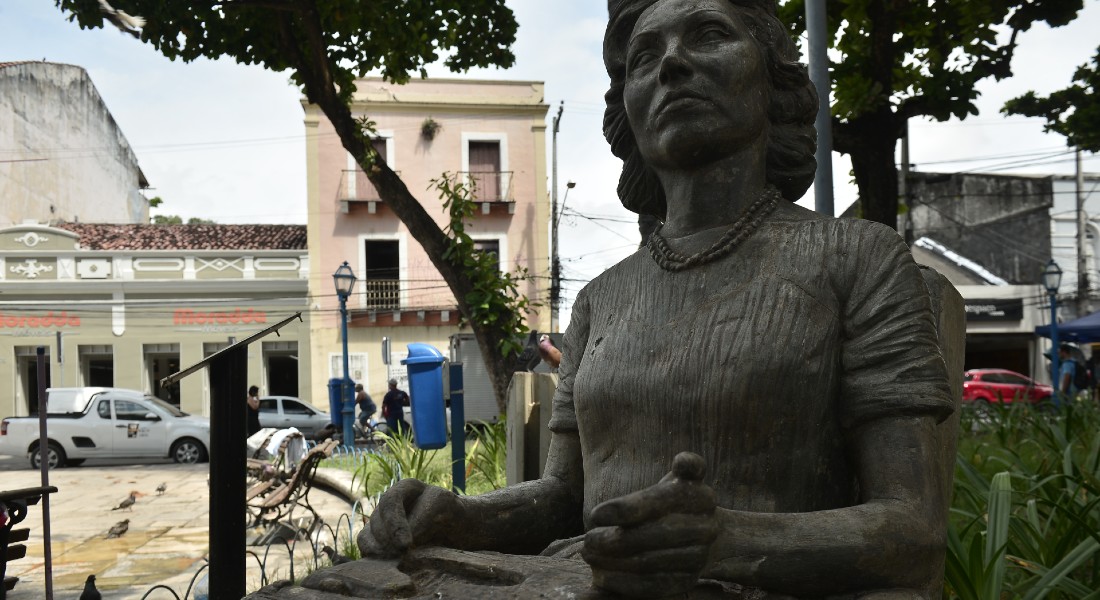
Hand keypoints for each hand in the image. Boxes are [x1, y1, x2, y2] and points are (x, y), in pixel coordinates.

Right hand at [357, 478, 463, 557]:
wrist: (457, 528)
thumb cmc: (453, 514)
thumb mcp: (445, 508)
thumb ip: (423, 520)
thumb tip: (401, 546)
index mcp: (406, 488)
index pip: (390, 502)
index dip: (394, 525)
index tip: (405, 546)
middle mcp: (389, 503)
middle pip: (377, 520)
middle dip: (388, 541)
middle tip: (402, 556)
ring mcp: (380, 520)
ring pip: (368, 536)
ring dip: (380, 550)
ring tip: (398, 561)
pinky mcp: (376, 538)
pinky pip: (365, 546)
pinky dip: (373, 556)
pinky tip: (388, 565)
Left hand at [581, 452, 717, 597]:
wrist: (703, 534)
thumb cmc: (677, 501)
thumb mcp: (680, 478)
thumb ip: (683, 465)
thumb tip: (684, 460)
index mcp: (701, 496)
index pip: (661, 499)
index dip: (626, 508)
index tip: (594, 514)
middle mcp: (706, 527)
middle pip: (655, 534)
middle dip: (615, 539)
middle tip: (587, 540)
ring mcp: (699, 556)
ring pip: (651, 562)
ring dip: (614, 562)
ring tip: (589, 555)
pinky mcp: (688, 580)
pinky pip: (653, 586)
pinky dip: (624, 583)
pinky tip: (602, 579)